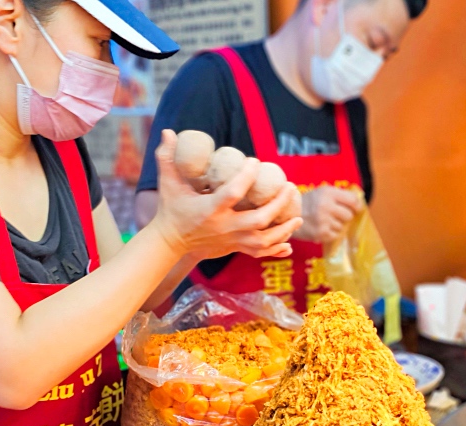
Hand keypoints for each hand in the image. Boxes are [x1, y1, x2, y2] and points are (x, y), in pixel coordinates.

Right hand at [148, 130, 303, 261]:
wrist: (170, 242)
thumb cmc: (171, 209)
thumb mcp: (168, 183)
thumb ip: (167, 157)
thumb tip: (167, 131)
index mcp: (210, 209)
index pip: (233, 192)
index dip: (247, 176)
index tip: (257, 161)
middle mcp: (224, 227)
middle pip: (258, 219)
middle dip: (278, 204)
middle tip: (291, 187)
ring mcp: (231, 241)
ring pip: (264, 240)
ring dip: (284, 230)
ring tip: (298, 217)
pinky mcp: (234, 248)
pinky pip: (259, 253)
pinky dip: (275, 250)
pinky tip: (289, 244)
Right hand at [296, 186, 361, 243]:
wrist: (288, 215)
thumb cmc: (309, 203)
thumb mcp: (322, 192)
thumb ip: (340, 195)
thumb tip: (359, 202)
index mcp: (328, 193)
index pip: (353, 200)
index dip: (357, 206)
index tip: (357, 209)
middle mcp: (326, 206)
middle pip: (349, 215)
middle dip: (345, 216)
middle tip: (336, 215)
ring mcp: (323, 221)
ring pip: (342, 226)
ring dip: (336, 225)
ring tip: (325, 221)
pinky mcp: (320, 233)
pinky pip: (336, 235)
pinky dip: (331, 233)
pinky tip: (322, 228)